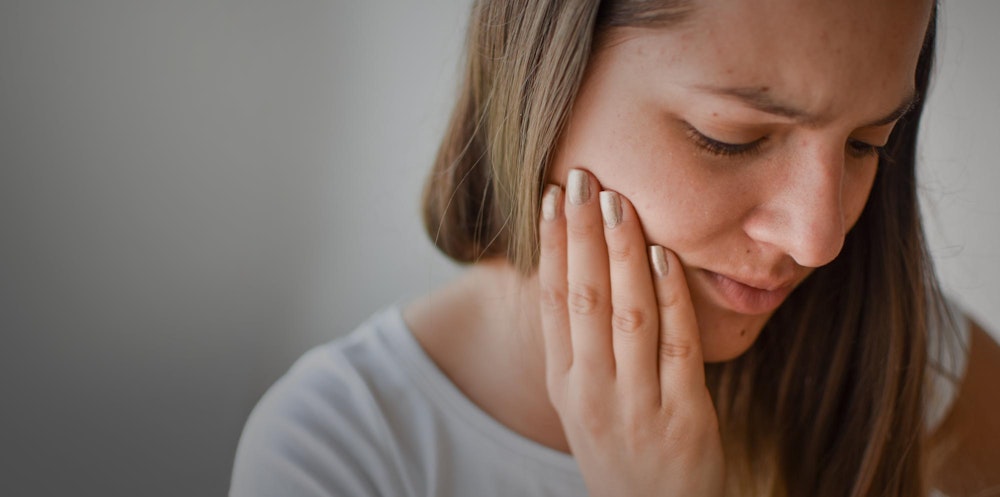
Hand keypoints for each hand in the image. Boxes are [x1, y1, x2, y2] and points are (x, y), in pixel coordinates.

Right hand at [538, 169, 724, 496]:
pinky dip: (670, 297)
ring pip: (625, 313)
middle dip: (581, 233)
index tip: (552, 195)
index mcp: (564, 382)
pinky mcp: (684, 417)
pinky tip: (666, 255)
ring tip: (619, 201)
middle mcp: (592, 391)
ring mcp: (637, 404)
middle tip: (582, 177)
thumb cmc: (621, 447)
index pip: (551, 300)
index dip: (550, 245)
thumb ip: (579, 342)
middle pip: (583, 297)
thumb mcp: (584, 400)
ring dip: (623, 252)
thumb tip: (573, 268)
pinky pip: (676, 346)